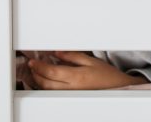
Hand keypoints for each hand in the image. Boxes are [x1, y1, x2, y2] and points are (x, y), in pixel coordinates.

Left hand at [28, 51, 147, 89]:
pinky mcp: (72, 97)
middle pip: (47, 83)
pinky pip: (55, 93)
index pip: (51, 72)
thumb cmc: (107, 75)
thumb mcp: (90, 60)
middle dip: (36, 74)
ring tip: (36, 72)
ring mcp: (72, 94)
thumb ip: (72, 56)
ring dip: (40, 81)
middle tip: (32, 65)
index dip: (39, 66)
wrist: (118, 88)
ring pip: (49, 90)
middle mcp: (72, 88)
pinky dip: (47, 86)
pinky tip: (46, 81)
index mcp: (77, 76)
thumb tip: (57, 53)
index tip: (33, 61)